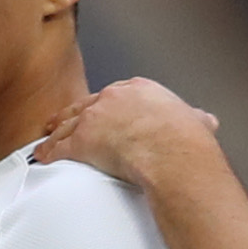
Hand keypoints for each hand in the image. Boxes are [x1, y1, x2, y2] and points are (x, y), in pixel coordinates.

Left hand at [31, 77, 219, 187]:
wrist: (170, 150)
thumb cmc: (184, 139)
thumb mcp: (195, 121)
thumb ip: (195, 118)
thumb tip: (204, 120)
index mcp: (139, 90)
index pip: (114, 96)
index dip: (103, 105)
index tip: (99, 111)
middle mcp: (113, 99)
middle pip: (85, 106)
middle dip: (72, 115)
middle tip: (60, 121)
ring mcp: (94, 119)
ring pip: (68, 126)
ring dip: (55, 134)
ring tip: (47, 140)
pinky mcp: (82, 141)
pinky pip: (61, 148)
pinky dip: (49, 153)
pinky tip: (43, 157)